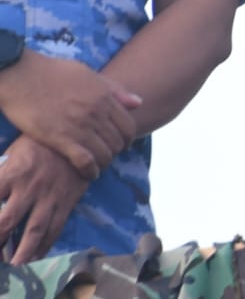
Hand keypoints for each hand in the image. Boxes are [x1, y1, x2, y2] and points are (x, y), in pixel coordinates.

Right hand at [0, 53, 140, 177]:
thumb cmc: (52, 72)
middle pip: (118, 142)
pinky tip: (88, 173)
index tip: (120, 145)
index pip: (128, 126)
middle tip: (106, 155)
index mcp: (105, 97)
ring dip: (103, 163)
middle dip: (115, 152)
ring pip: (104, 153)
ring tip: (97, 166)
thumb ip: (114, 90)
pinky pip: (85, 160)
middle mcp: (97, 113)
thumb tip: (139, 103)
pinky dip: (90, 170)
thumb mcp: (89, 74)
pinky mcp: (60, 138)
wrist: (21, 75)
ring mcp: (80, 126)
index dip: (127, 139)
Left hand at [0, 135, 90, 263]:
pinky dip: (46, 244)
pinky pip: (56, 227)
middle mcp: (29, 188)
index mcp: (12, 173)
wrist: (82, 135)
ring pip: (34, 230)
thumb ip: (2, 173)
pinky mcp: (66, 201)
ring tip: (15, 264)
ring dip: (22, 252)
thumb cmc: (40, 143)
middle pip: (6, 221)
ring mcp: (49, 196)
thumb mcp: (14, 152)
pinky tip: (38, 255)